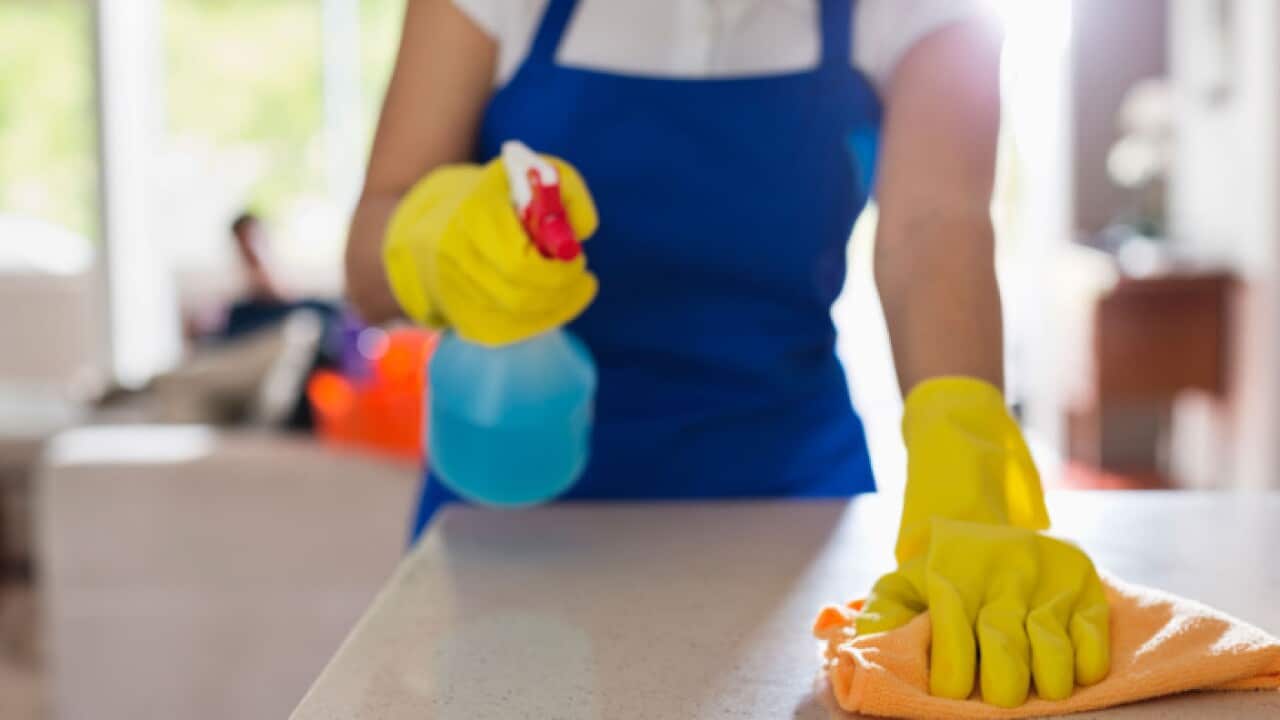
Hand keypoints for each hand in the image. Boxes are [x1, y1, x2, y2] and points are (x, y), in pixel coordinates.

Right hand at [382, 156, 598, 344]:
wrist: (426, 233)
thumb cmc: (490, 200)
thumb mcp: (525, 175)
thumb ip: (563, 188)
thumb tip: (584, 228)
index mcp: (470, 216)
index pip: (520, 261)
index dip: (556, 267)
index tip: (578, 258)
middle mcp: (454, 257)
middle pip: (521, 294)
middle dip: (561, 288)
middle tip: (581, 278)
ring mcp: (454, 293)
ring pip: (518, 318)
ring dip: (557, 307)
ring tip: (573, 289)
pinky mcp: (462, 321)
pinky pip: (509, 332)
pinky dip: (539, 321)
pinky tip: (551, 306)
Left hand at [855, 377, 1109, 706]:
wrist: (973, 486)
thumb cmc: (938, 557)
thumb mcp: (904, 578)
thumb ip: (887, 615)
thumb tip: (866, 647)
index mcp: (951, 579)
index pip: (954, 648)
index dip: (955, 681)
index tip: (954, 691)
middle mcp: (998, 574)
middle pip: (1005, 654)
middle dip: (1003, 688)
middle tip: (1000, 697)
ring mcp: (1043, 575)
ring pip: (1052, 648)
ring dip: (1047, 681)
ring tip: (1037, 687)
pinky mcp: (1082, 577)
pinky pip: (1093, 631)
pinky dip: (1086, 661)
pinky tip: (1072, 669)